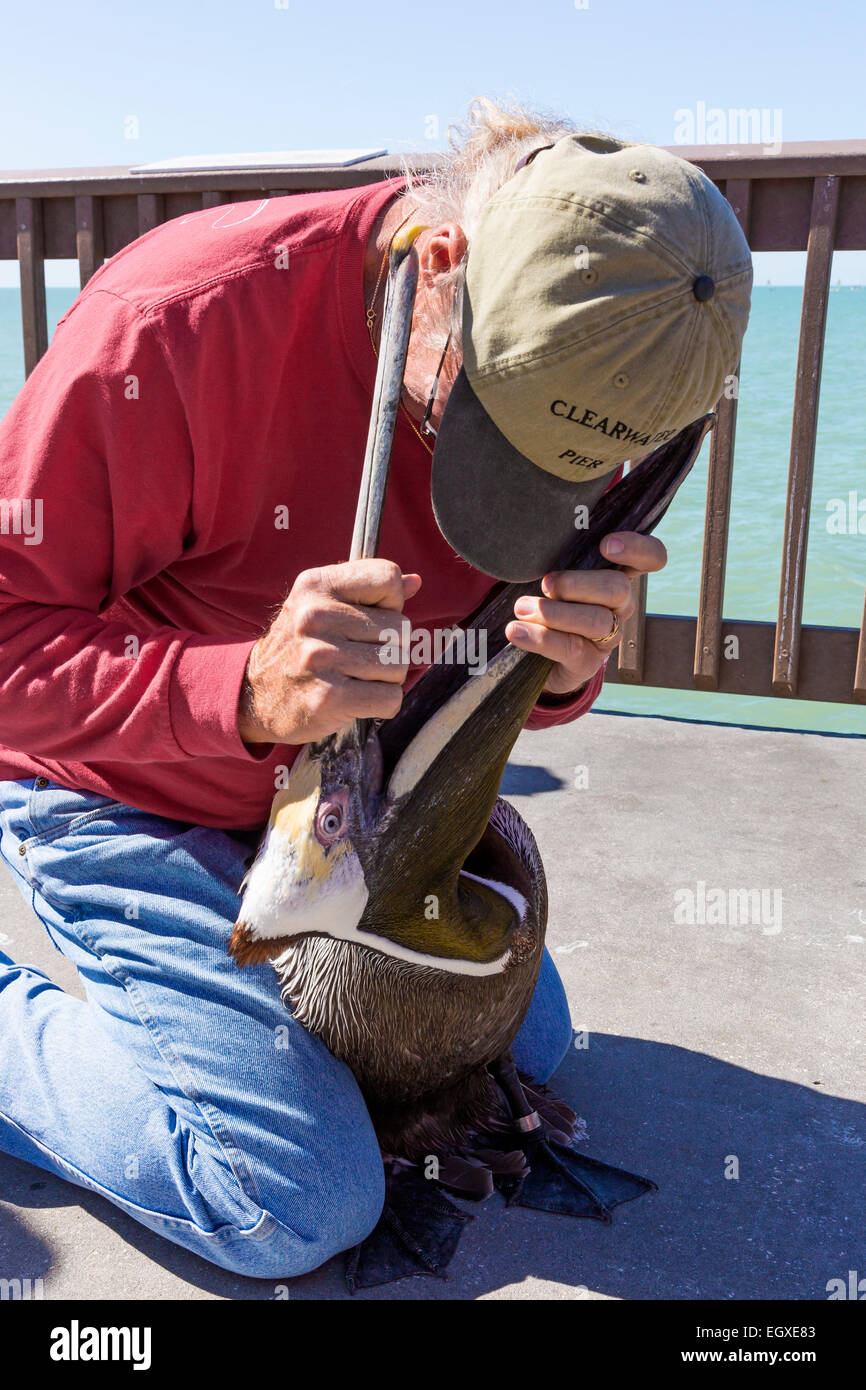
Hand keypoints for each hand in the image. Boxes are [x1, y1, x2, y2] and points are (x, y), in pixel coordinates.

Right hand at [238, 560, 421, 743]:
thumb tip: (415, 581)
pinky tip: (356, 698)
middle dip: (390, 647)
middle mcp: (316, 616)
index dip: (390, 603)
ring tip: (354, 677)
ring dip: (385, 678)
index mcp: (316, 585)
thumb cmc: (299, 648)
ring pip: (399, 664)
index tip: (368, 619)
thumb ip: (368, 591)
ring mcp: (321, 657)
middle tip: (356, 657)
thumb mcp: (322, 605)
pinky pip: (391, 698)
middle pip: (401, 627)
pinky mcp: (329, 697)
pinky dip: (382, 703)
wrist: (255, 695)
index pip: (388, 578)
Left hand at [504, 531, 666, 696]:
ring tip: (522, 609)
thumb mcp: (553, 575)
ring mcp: (608, 636)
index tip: (606, 546)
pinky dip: (540, 637)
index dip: (638, 549)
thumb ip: (554, 556)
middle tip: (546, 584)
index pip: (650, 557)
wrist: (534, 656)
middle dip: (578, 584)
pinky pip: (571, 648)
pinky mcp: (588, 662)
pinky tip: (516, 631)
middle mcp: (619, 605)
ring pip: (596, 620)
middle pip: (619, 588)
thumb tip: (530, 537)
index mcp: (616, 575)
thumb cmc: (546, 602)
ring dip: (554, 612)